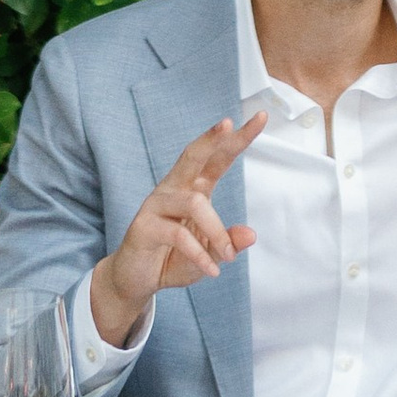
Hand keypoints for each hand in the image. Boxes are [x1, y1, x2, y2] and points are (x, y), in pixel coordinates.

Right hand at [87, 110, 264, 350]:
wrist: (136, 280)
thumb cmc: (173, 259)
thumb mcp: (209, 253)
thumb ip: (227, 242)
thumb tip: (251, 235)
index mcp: (192, 187)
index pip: (217, 157)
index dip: (238, 138)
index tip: (260, 117)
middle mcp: (174, 188)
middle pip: (193, 155)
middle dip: (212, 138)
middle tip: (229, 123)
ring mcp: (156, 205)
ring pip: (194, 202)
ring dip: (217, 231)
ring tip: (228, 256)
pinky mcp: (144, 225)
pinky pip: (178, 234)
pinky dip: (199, 254)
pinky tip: (211, 270)